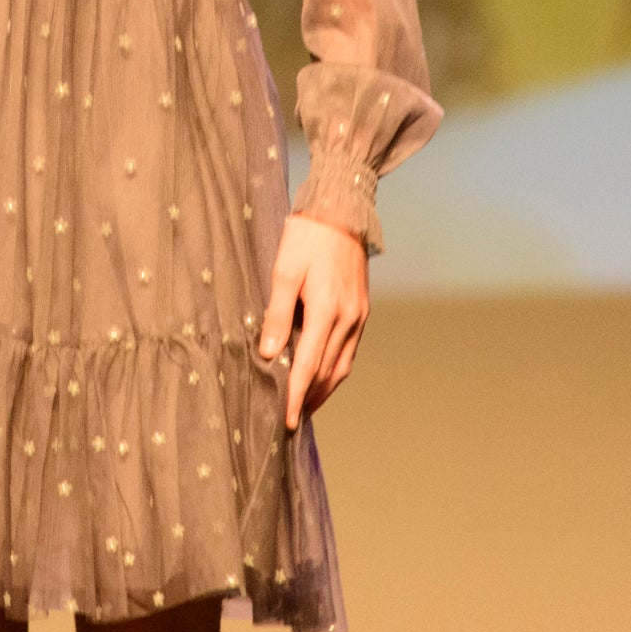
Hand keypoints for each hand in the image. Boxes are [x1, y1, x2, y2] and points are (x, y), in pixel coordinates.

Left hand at [256, 212, 368, 430]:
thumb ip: (276, 314)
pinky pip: (349, 351)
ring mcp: (358, 315)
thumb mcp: (283, 270)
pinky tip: (320, 376)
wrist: (342, 210)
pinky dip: (334, 370)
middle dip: (309, 398)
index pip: (308, 365)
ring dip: (323, 389)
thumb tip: (269, 354)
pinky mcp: (361, 310)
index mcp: (326, 309)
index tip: (286, 421)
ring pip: (342, 366)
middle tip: (290, 420)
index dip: (296, 396)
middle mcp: (348, 318)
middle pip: (327, 372)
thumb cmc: (307, 236)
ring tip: (305, 405)